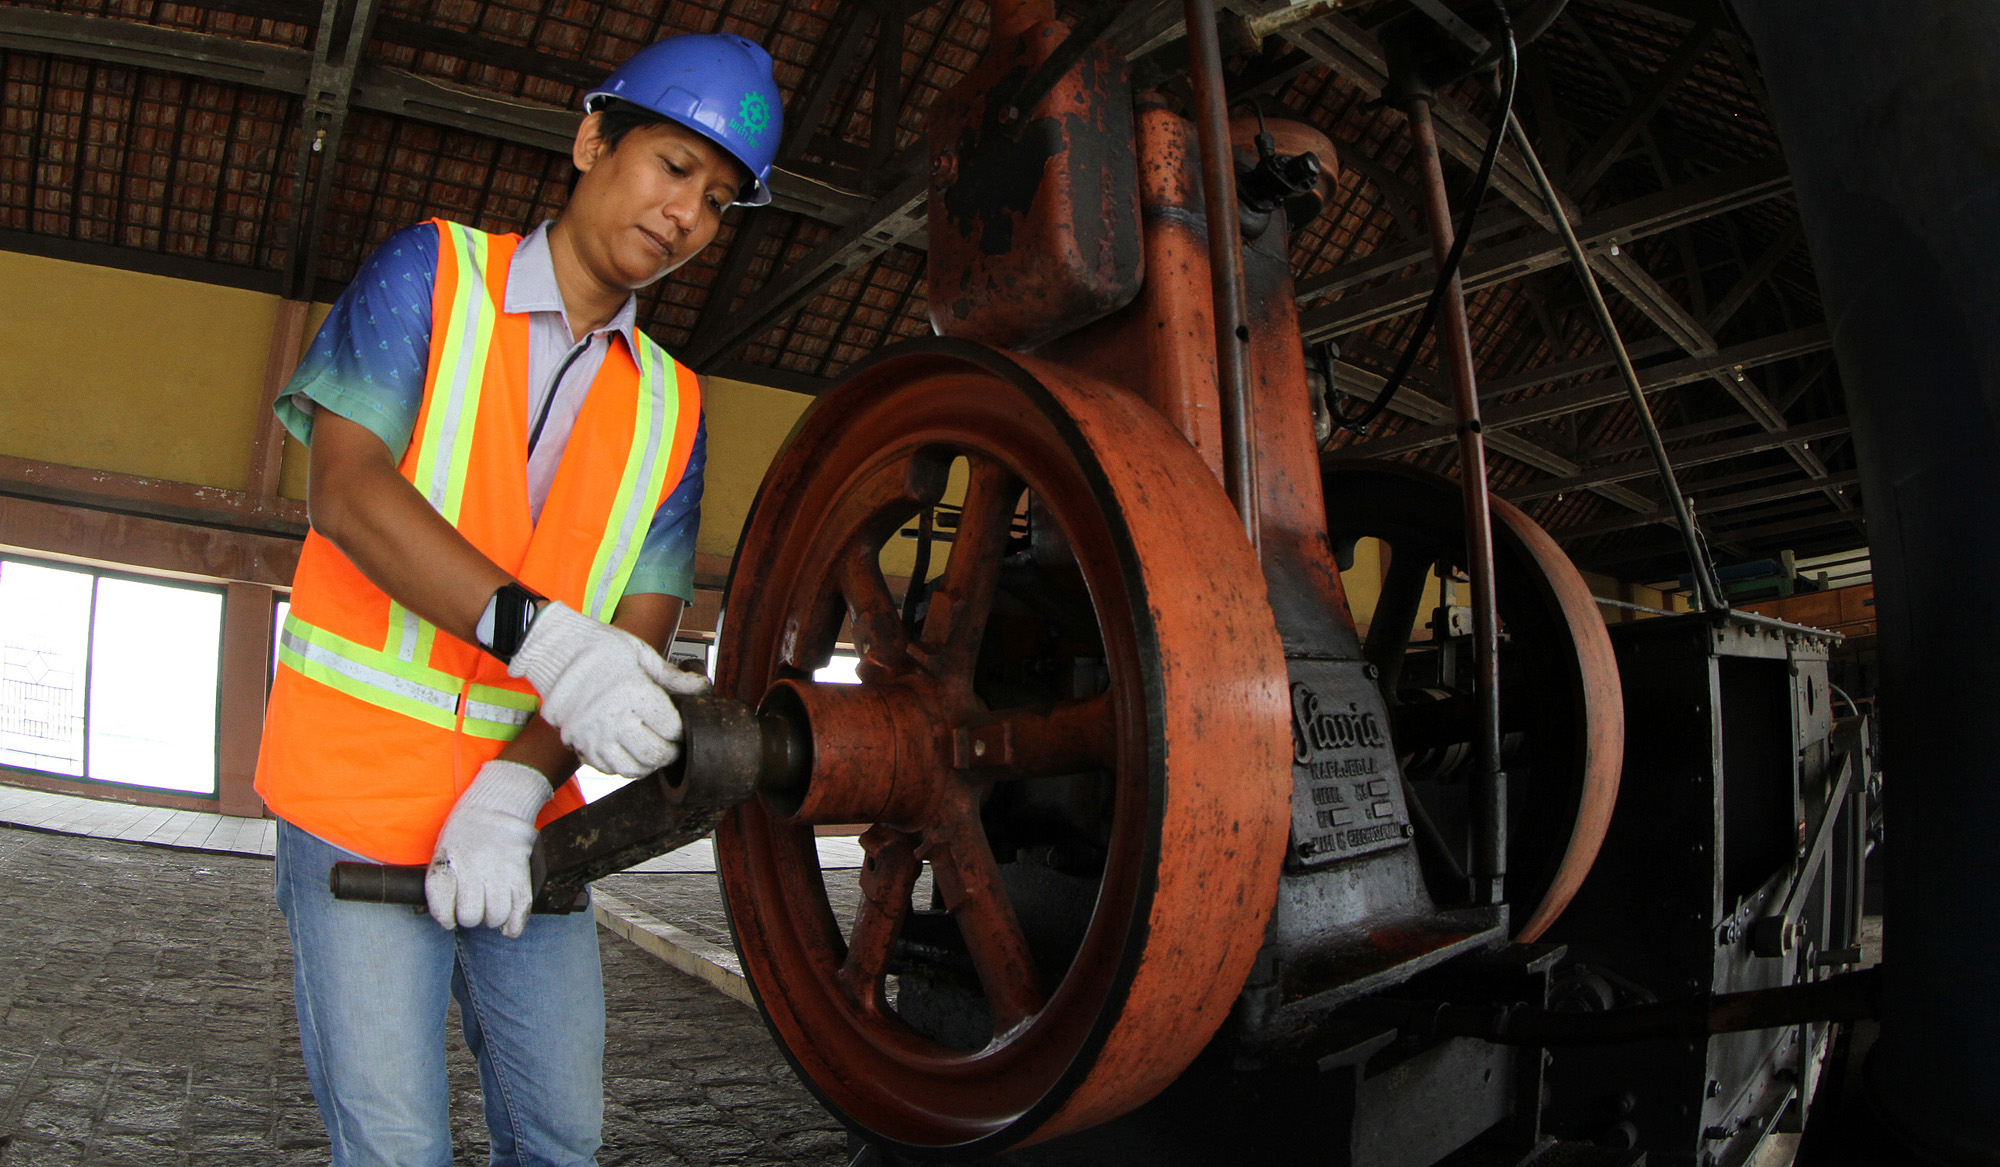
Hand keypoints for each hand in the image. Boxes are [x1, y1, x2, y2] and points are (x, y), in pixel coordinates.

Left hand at [425, 760, 551, 936]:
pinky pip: (520, 909)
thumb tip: (448, 915)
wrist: (498, 804)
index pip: (442, 906)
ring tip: (491, 908)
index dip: (444, 917)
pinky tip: (508, 927)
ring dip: (492, 918)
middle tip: (473, 906)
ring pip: (496, 916)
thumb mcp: (443, 849)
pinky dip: (514, 925)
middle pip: (470, 916)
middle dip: (470, 917)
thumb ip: (443, 880)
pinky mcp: (520, 873)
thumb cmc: (467, 829)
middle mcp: (473, 869)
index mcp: (449, 863)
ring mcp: (499, 872)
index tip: (448, 916)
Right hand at [509, 601, 708, 777]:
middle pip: (654, 754)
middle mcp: (613, 718)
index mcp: (634, 693)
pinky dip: (622, 767)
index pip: (671, 729)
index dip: (682, 732)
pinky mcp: (578, 743)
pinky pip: (607, 769)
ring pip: (631, 768)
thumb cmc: (599, 648)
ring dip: (648, 765)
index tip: (682, 728)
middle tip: (673, 746)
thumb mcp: (641, 655)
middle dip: (670, 753)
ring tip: (653, 752)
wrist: (555, 650)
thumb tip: (703, 688)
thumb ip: (673, 677)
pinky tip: (629, 753)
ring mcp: (593, 734)